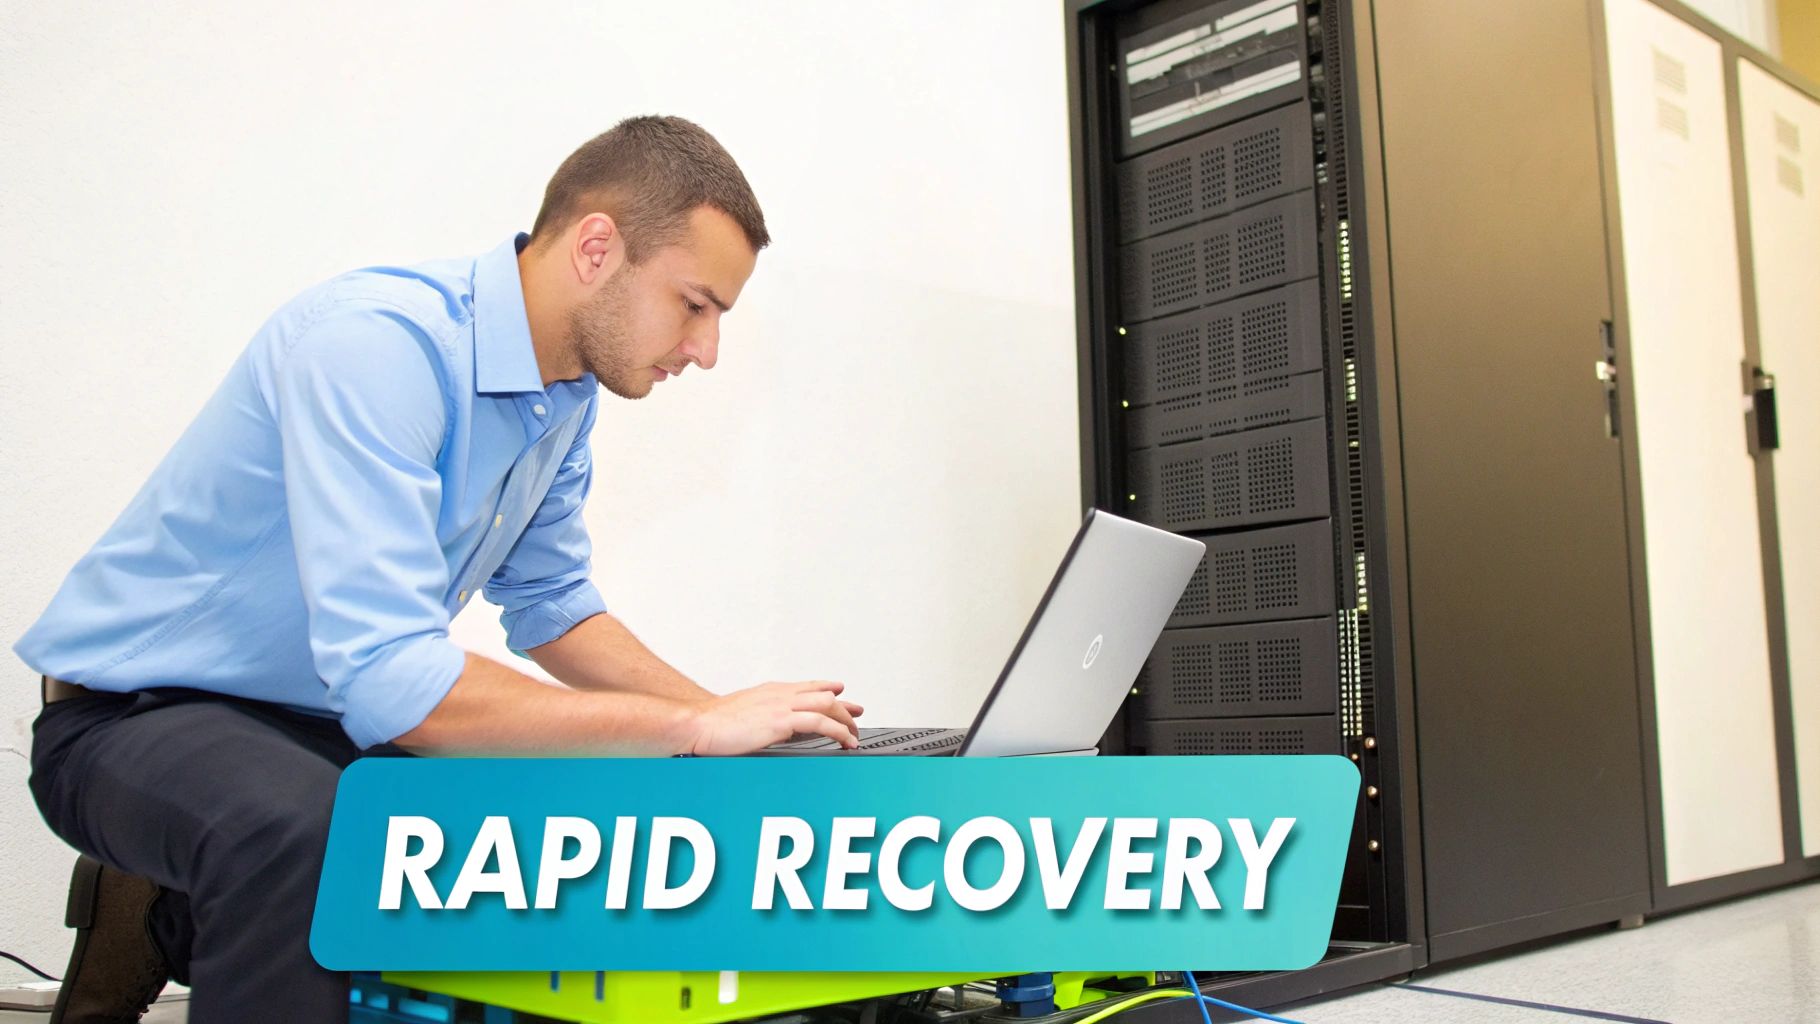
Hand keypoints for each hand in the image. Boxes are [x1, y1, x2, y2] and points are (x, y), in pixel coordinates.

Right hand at [683, 680, 864, 755]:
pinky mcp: (781, 721)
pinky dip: (837, 731)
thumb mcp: (745, 713)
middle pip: (823, 695)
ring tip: (853, 736)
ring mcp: (782, 706)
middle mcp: (780, 694)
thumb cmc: (714, 723)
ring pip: (826, 706)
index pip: (808, 687)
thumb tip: (772, 726)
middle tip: (856, 717)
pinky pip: (819, 723)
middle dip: (843, 707)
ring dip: (844, 721)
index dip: (828, 689)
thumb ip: (763, 715)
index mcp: (772, 691)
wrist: (699, 723)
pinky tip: (844, 740)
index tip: (841, 692)